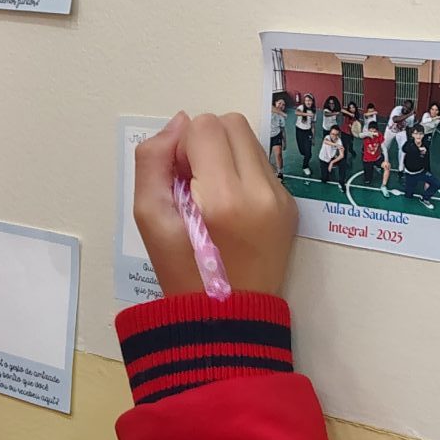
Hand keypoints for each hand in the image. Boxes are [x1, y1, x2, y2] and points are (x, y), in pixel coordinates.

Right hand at [133, 113, 296, 300]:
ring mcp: (282, 198)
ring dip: (225, 155)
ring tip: (212, 195)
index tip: (178, 181)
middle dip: (206, 143)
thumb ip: (152, 162)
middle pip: (232, 123)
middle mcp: (261, 191)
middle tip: (194, 182)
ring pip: (249, 140)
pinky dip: (242, 173)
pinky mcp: (291, 205)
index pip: (204, 126)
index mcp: (224, 197)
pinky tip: (231, 206)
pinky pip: (262, 165)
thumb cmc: (181, 271)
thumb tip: (178, 122)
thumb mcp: (149, 218)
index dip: (182, 148)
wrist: (227, 316)